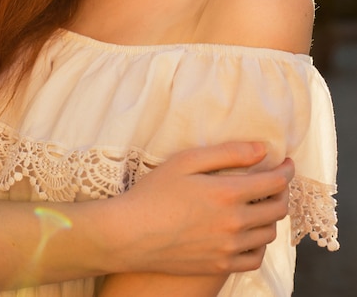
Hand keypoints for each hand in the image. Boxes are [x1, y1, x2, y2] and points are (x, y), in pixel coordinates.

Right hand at [106, 142, 293, 275]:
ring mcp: (228, 248)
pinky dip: (260, 244)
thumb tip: (262, 150)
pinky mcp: (219, 266)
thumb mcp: (187, 161)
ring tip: (261, 204)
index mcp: (228, 193)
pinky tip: (250, 233)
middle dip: (282, 191)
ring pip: (269, 233)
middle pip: (277, 208)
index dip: (287, 170)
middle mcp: (235, 223)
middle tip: (275, 181)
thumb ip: (228, 153)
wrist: (130, 234)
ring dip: (271, 216)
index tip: (287, 162)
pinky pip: (255, 258)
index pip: (275, 182)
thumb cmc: (155, 192)